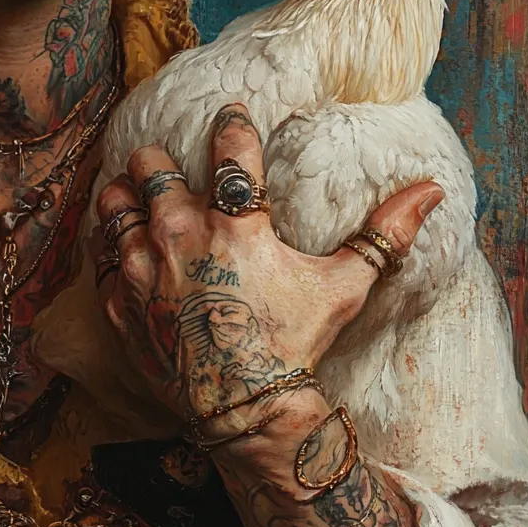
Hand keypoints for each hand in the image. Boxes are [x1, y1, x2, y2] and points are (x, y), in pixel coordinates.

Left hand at [94, 103, 443, 421]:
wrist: (246, 412)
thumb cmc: (294, 344)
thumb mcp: (343, 287)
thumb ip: (382, 235)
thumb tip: (429, 189)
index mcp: (235, 226)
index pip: (229, 151)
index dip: (231, 124)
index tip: (230, 114)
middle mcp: (180, 235)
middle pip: (151, 164)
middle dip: (159, 158)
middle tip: (169, 164)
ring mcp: (141, 268)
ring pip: (113, 201)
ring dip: (124, 192)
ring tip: (136, 194)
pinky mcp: (118, 300)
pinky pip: (97, 252)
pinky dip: (106, 240)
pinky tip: (120, 240)